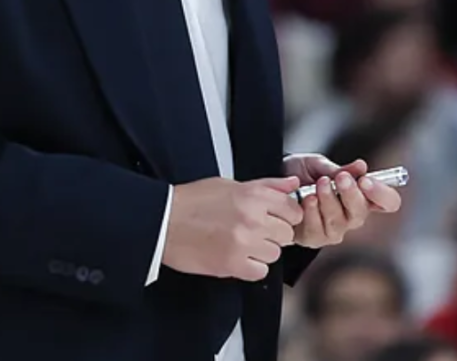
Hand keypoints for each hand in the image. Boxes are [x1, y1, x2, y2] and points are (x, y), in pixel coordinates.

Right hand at [160, 175, 302, 280]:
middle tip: (256, 231)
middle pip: (287, 234)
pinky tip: (238, 257)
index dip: (286, 216)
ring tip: (243, 243)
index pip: (293, 210)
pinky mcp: (232, 264)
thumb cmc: (192, 202)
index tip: (278, 218)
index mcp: (253, 196)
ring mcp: (243, 243)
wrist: (163, 222)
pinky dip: (251, 267)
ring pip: (275, 254)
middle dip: (274, 234)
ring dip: (262, 251)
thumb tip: (292, 185)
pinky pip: (260, 271)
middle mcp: (252, 219)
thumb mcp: (231, 184)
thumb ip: (267, 185)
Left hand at [283, 154, 402, 248]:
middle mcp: (352, 217)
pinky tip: (307, 200)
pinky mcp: (314, 239)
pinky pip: (317, 229)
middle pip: (362, 213)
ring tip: (319, 184)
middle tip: (341, 178)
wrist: (272, 186)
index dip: (382, 194)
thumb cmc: (300, 174)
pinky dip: (312, 212)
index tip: (367, 180)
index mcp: (361, 197)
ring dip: (329, 200)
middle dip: (351, 194)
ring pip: (339, 221)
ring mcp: (334, 230)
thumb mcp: (318, 165)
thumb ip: (339, 169)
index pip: (388, 202)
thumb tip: (361, 166)